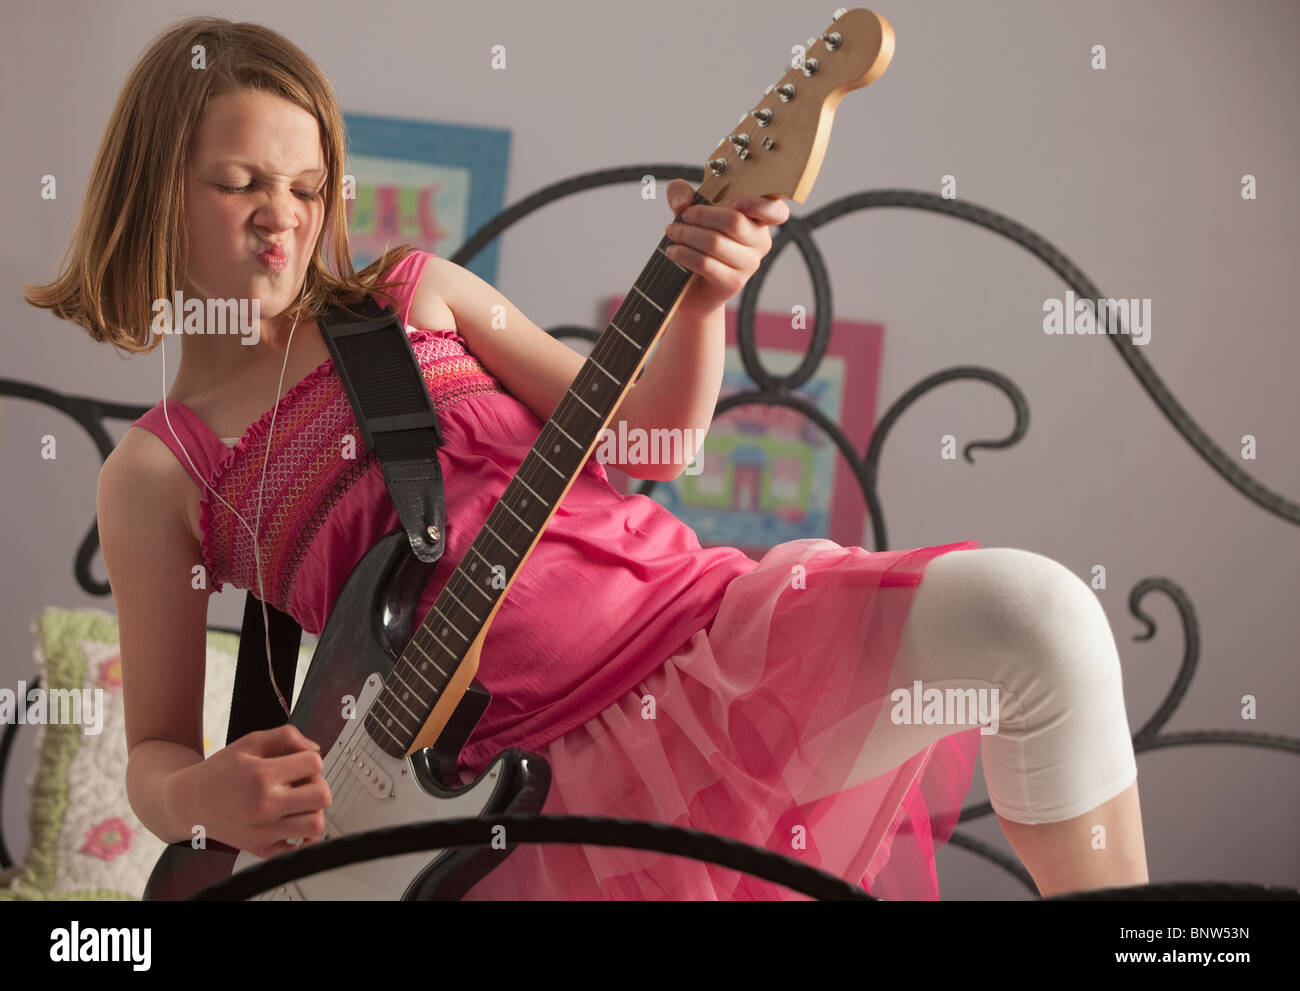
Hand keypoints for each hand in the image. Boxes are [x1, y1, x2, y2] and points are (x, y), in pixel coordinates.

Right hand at [180, 723, 331, 858]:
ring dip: (313, 810)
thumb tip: (316, 749)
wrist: (190, 802)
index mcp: (262, 776)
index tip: (299, 763)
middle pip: (322, 796)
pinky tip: (294, 823)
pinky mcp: (261, 850)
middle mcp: (264, 806)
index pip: (314, 764)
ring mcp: (263, 832)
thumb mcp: (251, 742)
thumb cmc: (222, 771)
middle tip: (302, 783)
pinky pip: (300, 850)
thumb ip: (287, 736)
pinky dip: (304, 838)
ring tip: (297, 803)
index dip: (311, 759)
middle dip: (317, 784)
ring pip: (316, 824)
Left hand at [663, 178, 790, 315]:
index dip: (760, 205)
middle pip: (734, 221)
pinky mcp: (733, 283)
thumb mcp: (688, 211)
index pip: (776, 211)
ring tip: (672, 233)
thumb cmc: (697, 243)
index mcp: (757, 220)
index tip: (737, 202)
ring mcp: (749, 265)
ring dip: (686, 234)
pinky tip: (672, 251)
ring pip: (715, 242)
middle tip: (681, 217)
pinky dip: (684, 254)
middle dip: (700, 215)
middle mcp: (760, 242)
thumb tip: (682, 203)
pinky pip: (706, 263)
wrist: (693, 290)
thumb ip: (681, 193)